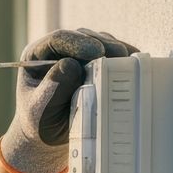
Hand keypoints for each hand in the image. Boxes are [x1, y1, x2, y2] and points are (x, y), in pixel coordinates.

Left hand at [0, 28, 136, 172]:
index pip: (57, 40)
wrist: (50, 135)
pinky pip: (112, 55)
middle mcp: (59, 50)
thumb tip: (71, 64)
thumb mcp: (40, 109)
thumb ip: (53, 88)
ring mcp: (80, 56)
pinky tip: (135, 66)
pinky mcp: (97, 64)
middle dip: (103, 44)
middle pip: (82, 37)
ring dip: (116, 50)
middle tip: (120, 54)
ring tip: (129, 60)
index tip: (97, 52)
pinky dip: (124, 59)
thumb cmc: (40, 122)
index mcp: (37, 56)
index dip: (77, 42)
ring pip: (100, 42)